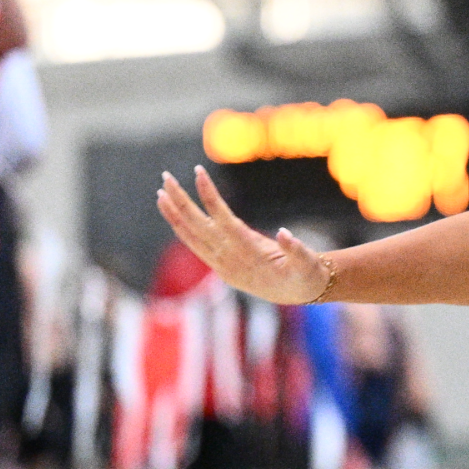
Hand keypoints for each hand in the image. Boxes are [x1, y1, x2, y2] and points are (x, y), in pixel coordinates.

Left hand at [156, 165, 331, 304]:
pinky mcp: (220, 266)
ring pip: (191, 236)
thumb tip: (285, 234)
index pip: (222, 219)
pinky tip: (174, 213)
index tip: (198, 172)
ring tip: (161, 192)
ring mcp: (222, 264)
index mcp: (250, 254)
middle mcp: (230, 259)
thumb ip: (297, 250)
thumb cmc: (304, 274)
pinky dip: (181, 228)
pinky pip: (195, 244)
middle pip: (198, 226)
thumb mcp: (308, 264)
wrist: (298, 295)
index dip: (209, 196)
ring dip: (174, 214)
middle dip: (181, 200)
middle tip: (166, 176)